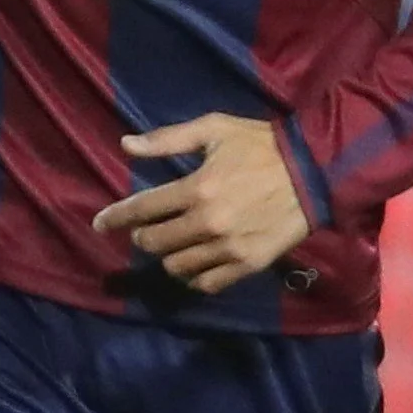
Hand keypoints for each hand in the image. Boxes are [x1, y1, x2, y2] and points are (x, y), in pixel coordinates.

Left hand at [95, 116, 309, 294]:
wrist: (313, 172)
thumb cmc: (260, 145)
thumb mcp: (215, 130)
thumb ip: (168, 139)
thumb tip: (126, 145)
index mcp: (197, 188)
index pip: (142, 209)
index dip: (115, 218)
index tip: (98, 224)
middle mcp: (208, 223)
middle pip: (155, 243)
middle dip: (142, 237)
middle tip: (145, 231)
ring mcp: (228, 247)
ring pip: (177, 266)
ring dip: (168, 257)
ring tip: (173, 245)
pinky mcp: (248, 264)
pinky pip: (207, 283)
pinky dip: (194, 276)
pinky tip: (195, 263)